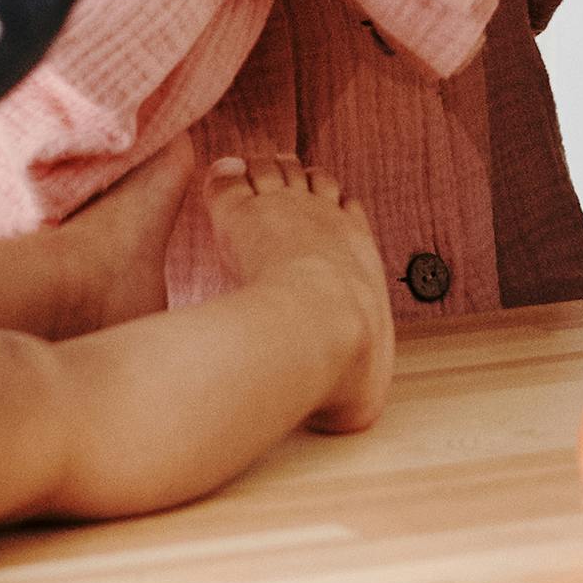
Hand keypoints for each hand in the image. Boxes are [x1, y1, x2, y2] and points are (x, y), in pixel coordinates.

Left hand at [206, 153, 392, 431]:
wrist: (324, 328)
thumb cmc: (350, 361)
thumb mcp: (365, 375)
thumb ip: (356, 381)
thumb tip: (350, 413)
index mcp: (358, 246)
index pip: (346, 208)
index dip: (330, 207)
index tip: (316, 220)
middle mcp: (324, 218)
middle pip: (311, 178)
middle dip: (296, 180)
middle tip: (276, 191)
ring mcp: (282, 209)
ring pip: (272, 168)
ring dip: (261, 173)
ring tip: (247, 182)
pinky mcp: (239, 213)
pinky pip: (227, 179)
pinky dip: (222, 177)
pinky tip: (217, 183)